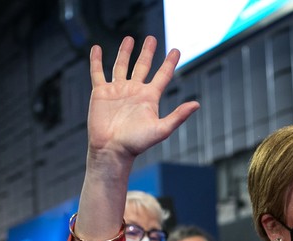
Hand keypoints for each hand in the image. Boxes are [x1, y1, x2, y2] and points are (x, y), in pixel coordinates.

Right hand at [87, 36, 199, 161]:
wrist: (112, 150)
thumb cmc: (136, 143)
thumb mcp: (161, 129)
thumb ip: (178, 116)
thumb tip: (197, 104)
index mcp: (149, 97)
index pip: (162, 75)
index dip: (169, 63)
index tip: (176, 50)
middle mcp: (134, 91)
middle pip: (142, 66)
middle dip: (147, 52)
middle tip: (152, 39)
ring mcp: (117, 91)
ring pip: (121, 66)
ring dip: (125, 52)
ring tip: (129, 39)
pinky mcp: (101, 93)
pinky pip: (98, 73)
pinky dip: (96, 60)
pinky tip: (96, 48)